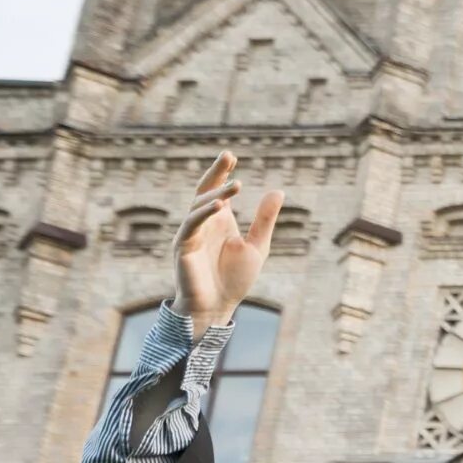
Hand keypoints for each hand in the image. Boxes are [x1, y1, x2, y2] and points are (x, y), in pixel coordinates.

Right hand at [171, 151, 282, 333]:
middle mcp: (202, 224)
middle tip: (229, 157)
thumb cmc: (234, 280)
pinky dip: (204, 214)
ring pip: (198, 206)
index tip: (230, 155)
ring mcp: (191, 234)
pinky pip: (191, 226)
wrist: (217, 307)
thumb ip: (265, 219)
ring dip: (216, 195)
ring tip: (236, 185)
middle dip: (216, 173)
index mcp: (219, 221)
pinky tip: (220, 207)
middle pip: (204, 191)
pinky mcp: (183, 247)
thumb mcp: (257, 245)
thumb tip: (278, 190)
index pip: (217, 190)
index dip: (221, 172)